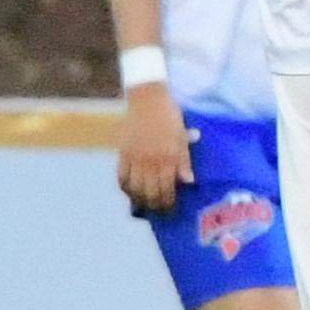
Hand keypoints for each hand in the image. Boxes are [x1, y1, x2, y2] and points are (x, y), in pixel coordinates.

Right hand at [114, 81, 190, 214]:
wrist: (148, 98)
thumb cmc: (170, 115)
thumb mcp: (182, 136)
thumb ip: (184, 161)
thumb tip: (188, 182)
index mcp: (168, 157)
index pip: (167, 189)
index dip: (168, 203)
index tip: (171, 211)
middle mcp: (151, 160)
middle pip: (150, 192)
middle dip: (155, 206)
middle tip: (159, 212)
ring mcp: (135, 157)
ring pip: (135, 188)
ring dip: (140, 200)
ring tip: (145, 206)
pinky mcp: (123, 152)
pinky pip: (121, 176)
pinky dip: (125, 188)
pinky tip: (130, 192)